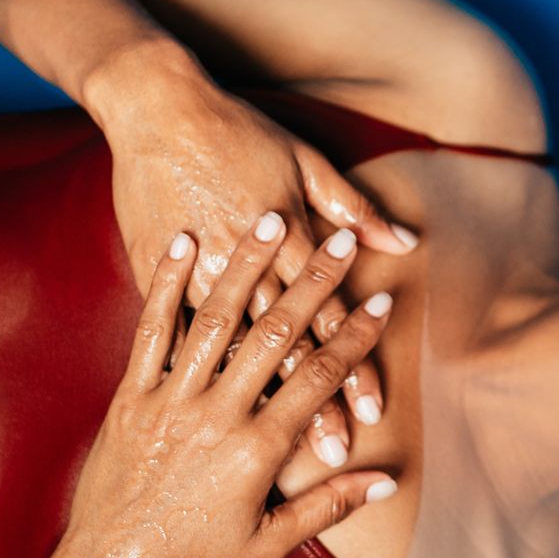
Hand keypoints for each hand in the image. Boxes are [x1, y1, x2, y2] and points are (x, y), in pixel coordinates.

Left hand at [52, 214, 397, 557]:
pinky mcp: (129, 397)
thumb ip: (331, 505)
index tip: (380, 303)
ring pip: (215, 319)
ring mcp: (168, 402)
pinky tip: (182, 242)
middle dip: (312, 284)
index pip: (317, 380)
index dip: (353, 339)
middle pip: (275, 335)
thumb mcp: (271, 540)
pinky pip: (150, 330)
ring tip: (270, 219)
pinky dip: (164, 282)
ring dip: (245, 265)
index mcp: (255, 452)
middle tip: (340, 243)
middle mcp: (215, 417)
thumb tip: (387, 481)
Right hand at [101, 69, 416, 468]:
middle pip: (288, 348)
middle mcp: (246, 265)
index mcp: (288, 237)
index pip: (329, 317)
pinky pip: (178, 335)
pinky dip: (200, 373)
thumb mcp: (306, 160)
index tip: (371, 412)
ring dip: (260, 402)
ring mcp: (197, 274)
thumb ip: (354, 208)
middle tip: (336, 449)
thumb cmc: (238, 131)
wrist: (156, 107)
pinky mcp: (154, 276)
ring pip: (234, 353)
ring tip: (283, 449)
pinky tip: (208, 416)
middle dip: (313, 403)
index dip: (352, 366)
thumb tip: (404, 240)